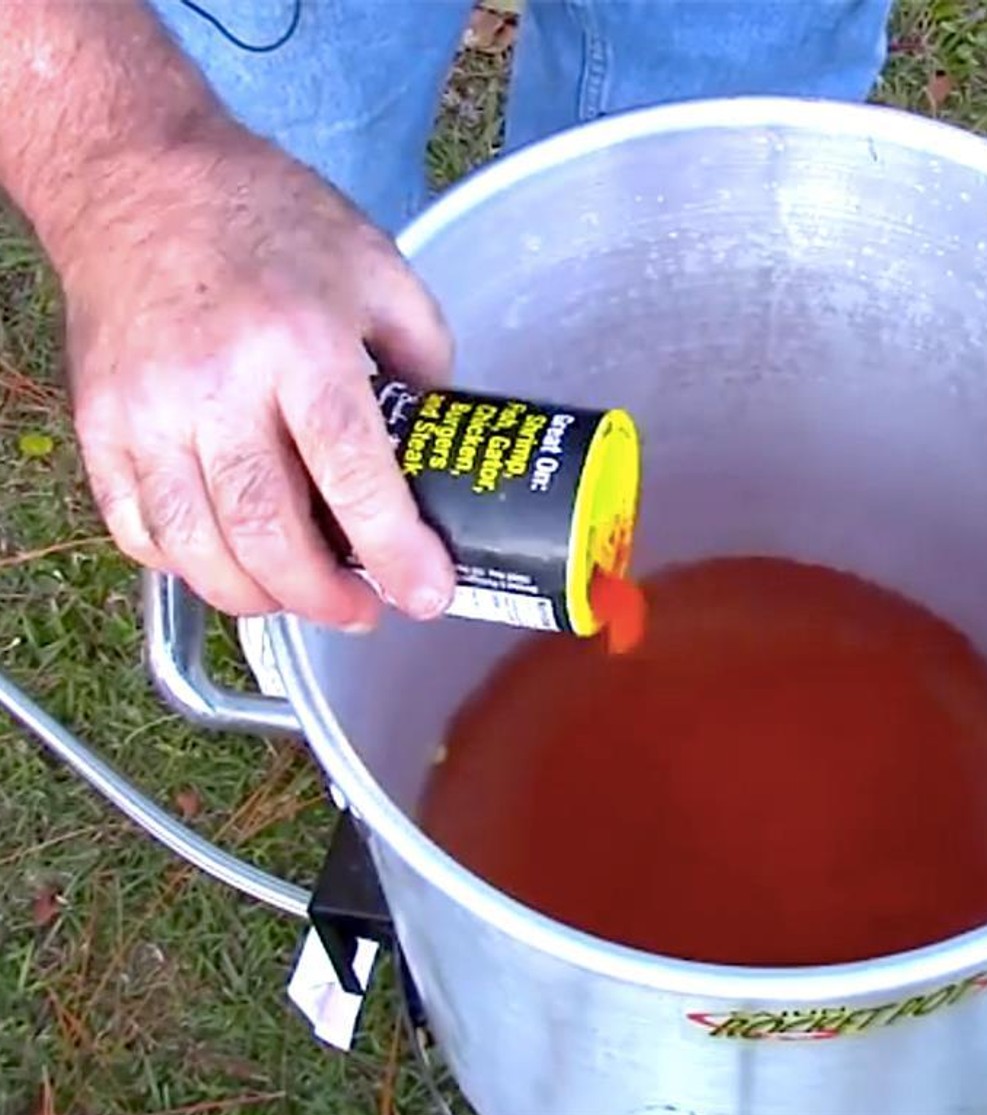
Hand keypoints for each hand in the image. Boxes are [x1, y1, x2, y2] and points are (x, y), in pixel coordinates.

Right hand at [55, 123, 455, 630]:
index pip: (350, 470)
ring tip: (302, 597)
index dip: (393, 548)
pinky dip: (187, 568)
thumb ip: (423, 357)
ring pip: (196, 549)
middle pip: (266, 531)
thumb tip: (437, 444)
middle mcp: (216, 385)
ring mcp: (145, 411)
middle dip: (324, 598)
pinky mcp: (96, 424)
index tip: (427, 594)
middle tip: (364, 612)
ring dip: (257, 598)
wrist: (139, 177)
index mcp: (300, 343)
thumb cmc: (269, 219)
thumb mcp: (379, 268)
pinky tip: (230, 563)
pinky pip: (137, 529)